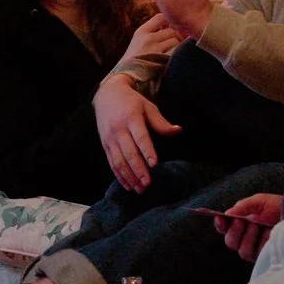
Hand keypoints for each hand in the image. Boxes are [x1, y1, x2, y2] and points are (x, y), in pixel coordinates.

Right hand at [93, 75, 180, 192]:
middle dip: (138, 170)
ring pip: (119, 161)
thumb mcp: (147, 106)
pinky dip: (119, 176)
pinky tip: (128, 185)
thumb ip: (161, 122)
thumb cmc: (131, 102)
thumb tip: (178, 131)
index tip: (154, 164)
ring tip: (140, 189)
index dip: (147, 151)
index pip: (140, 137)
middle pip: (129, 153)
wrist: (106, 94)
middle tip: (148, 183)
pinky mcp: (105, 145)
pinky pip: (112, 163)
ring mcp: (110, 139)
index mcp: (131, 118)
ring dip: (129, 177)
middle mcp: (119, 130)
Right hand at [123, 13, 182, 62]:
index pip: (161, 18)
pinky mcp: (161, 61)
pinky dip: (176, 55)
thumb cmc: (135, 60)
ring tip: (170, 53)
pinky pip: (176, 53)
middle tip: (174, 44)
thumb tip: (174, 25)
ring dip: (177, 47)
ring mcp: (154, 50)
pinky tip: (171, 60)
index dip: (169, 21)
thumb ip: (153, 32)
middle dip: (176, 37)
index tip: (171, 29)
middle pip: (172, 30)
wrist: (127, 77)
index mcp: (141, 32)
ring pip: (175, 41)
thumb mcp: (138, 41)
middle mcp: (147, 39)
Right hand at [215, 191, 283, 262]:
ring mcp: (255, 249)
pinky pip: (257, 254)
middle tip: (241, 221)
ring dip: (248, 238)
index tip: (220, 218)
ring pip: (242, 251)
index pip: (224, 228)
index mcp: (240, 224)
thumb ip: (243, 206)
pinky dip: (261, 243)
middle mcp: (245, 238)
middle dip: (234, 232)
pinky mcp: (265, 256)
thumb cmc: (278, 207)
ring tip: (257, 226)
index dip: (220, 224)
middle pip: (230, 242)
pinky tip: (268, 234)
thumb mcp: (260, 202)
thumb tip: (228, 213)